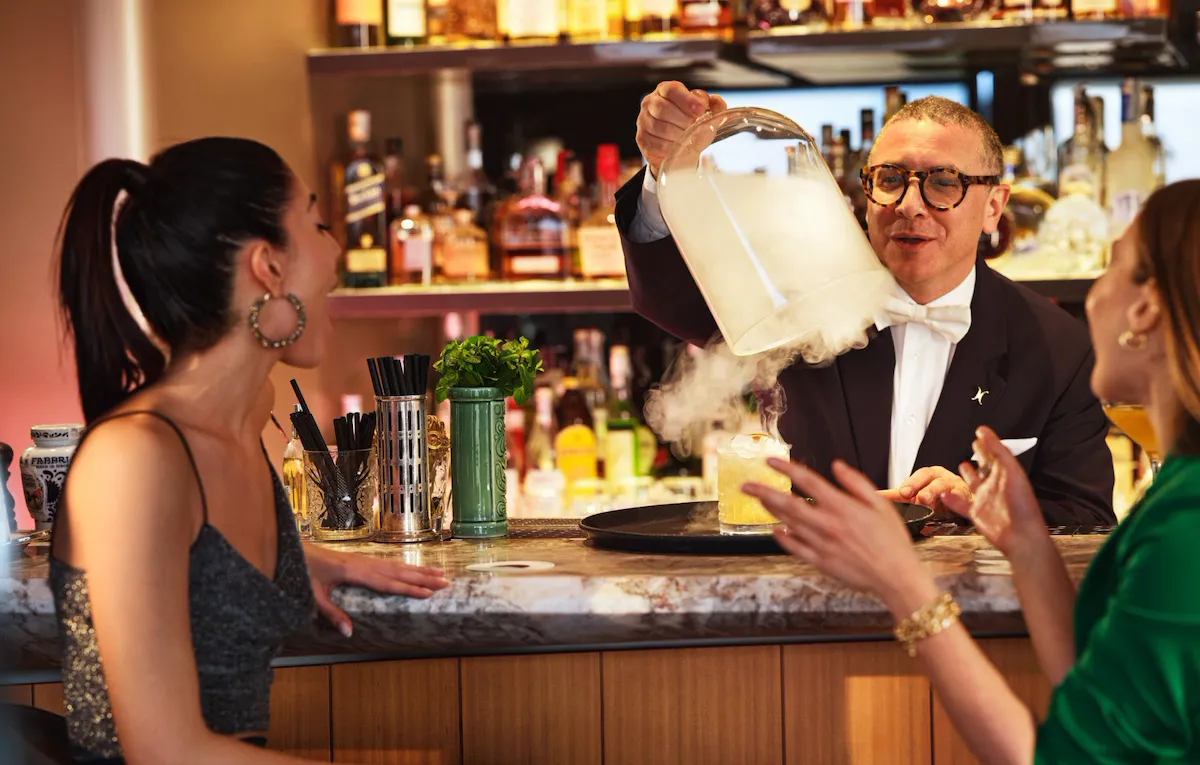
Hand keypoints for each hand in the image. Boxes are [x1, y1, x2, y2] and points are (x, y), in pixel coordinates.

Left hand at [304, 544, 448, 637]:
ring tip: (438, 572)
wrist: (295, 548)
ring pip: (396, 564)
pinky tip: (413, 568)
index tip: (428, 593)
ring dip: (418, 569)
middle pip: (399, 571)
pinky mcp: (361, 558)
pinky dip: (405, 566)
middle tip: (445, 582)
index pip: (387, 583)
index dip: (408, 588)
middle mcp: (363, 563)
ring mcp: (363, 558)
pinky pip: (388, 562)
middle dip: (423, 577)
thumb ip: (332, 614)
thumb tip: (350, 632)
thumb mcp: (314, 595)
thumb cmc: (303, 570)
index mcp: (354, 572)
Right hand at [637, 81, 727, 178]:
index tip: (699, 110)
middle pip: (663, 108)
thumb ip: (714, 107)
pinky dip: (670, 147)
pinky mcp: (641, 138)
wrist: (679, 151)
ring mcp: (643, 120)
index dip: (686, 99)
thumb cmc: (691, 128)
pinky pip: (656, 143)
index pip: (672, 89)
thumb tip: (718, 102)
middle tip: (693, 127)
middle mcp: (650, 102)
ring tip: (686, 138)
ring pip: (659, 127)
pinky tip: (676, 147)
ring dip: (677, 135)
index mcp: (666, 90)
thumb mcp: (706, 116)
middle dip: (683, 120)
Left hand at [743, 459, 935, 611]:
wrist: (896, 576)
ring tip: (758, 499)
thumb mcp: (881, 504)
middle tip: (746, 484)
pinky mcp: (821, 561)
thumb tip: (836, 465)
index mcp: (843, 507)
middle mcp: (828, 524)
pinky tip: (776, 529)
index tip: (770, 460)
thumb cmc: (892, 540)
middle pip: (788, 503)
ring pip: (788, 523)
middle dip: (764, 492)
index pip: (807, 481)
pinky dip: (783, 537)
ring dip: (770, 510)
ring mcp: (822, 544)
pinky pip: (795, 547)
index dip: (786, 468)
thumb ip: (856, 483)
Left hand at [881, 466, 971, 512]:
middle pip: (933, 480)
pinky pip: (963, 497)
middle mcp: (942, 478)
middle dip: (923, 487)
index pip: (919, 476)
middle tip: (915, 496)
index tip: (903, 492)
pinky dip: (958, 498)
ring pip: (946, 487)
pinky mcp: (967, 497)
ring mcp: (955, 486)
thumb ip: (896, 495)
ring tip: (928, 499)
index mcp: (929, 475)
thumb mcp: (915, 494)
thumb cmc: (936, 496)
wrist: (960, 502)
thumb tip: (873, 495)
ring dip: (936, 493)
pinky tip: (953, 499)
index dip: (912, 483)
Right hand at [941, 427, 1047, 556]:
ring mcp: (985, 499)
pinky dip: (952, 499)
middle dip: (979, 454)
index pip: (995, 453)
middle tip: (974, 444)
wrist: (1021, 535)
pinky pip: (961, 504)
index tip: (980, 431)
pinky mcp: (977, 514)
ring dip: (966, 475)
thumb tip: (985, 433)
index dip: (988, 441)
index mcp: (1005, 474)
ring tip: (961, 465)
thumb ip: (999, 451)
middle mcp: (995, 485)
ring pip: (973, 483)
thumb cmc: (1021, 505)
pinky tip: (944, 494)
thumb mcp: (1011, 471)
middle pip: (984, 466)